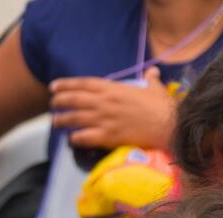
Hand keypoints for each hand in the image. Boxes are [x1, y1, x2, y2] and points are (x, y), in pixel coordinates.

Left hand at [49, 67, 174, 149]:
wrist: (169, 125)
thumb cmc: (163, 107)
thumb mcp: (155, 89)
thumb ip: (150, 80)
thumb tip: (153, 72)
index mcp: (113, 89)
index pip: (84, 84)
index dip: (66, 85)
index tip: (54, 86)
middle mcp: (104, 102)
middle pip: (74, 100)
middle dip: (59, 101)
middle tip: (52, 104)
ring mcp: (104, 119)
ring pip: (75, 118)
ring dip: (62, 120)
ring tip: (55, 122)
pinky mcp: (107, 136)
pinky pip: (83, 137)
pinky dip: (74, 138)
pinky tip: (71, 139)